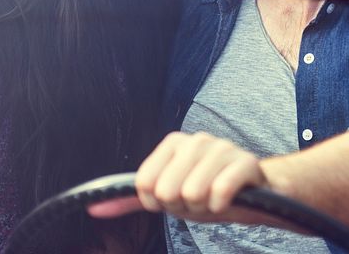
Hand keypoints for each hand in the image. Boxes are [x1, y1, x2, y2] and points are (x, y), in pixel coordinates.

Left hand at [88, 132, 267, 222]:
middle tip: (198, 200)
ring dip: (203, 208)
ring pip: (193, 194)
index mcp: (173, 143)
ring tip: (213, 198)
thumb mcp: (166, 195)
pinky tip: (229, 200)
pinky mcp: (246, 162)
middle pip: (167, 192)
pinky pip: (220, 193)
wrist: (255, 194)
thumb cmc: (206, 191)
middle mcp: (196, 140)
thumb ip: (131, 200)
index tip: (175, 198)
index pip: (144, 184)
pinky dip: (221, 206)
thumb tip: (92, 209)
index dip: (158, 203)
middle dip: (182, 207)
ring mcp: (223, 148)